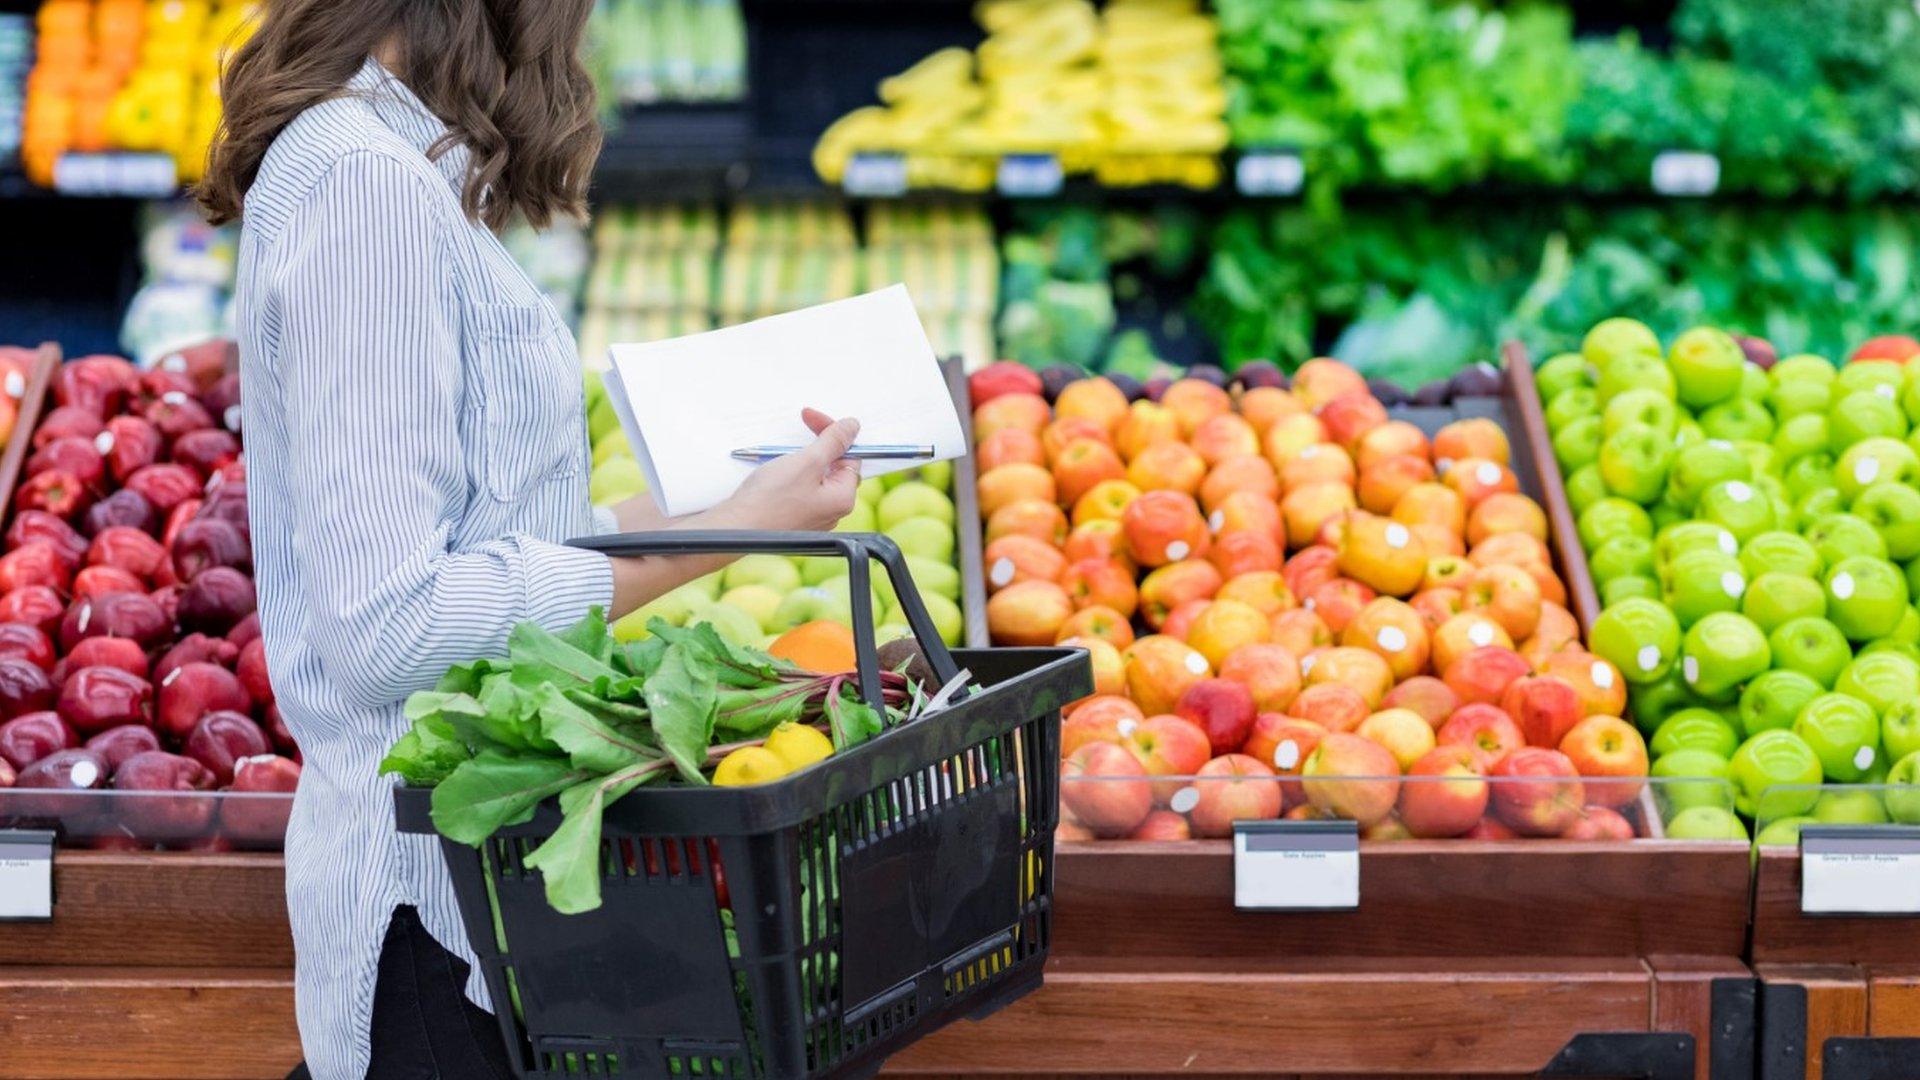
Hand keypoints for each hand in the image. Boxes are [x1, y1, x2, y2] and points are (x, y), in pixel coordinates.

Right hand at [719, 408, 861, 532]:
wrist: (735, 528)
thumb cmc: (770, 500)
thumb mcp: (807, 462)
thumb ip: (833, 442)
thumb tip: (852, 427)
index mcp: (842, 499)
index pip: (849, 456)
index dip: (832, 434)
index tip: (812, 419)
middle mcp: (831, 511)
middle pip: (833, 466)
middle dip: (817, 445)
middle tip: (799, 430)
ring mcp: (812, 516)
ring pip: (814, 476)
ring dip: (801, 458)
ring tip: (782, 454)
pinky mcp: (793, 517)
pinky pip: (799, 489)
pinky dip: (791, 474)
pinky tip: (776, 471)